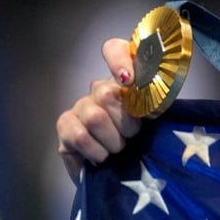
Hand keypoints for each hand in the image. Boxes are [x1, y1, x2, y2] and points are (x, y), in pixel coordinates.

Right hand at [56, 38, 141, 182]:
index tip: (129, 81)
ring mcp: (79, 106)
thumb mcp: (155, 119)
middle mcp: (98, 89)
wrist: (122, 170)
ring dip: (113, 140)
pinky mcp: (64, 126)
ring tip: (118, 148)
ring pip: (95, 118)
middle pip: (107, 93)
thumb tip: (155, 92)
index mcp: (124, 80)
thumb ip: (155, 101)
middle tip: (132, 136)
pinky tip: (102, 156)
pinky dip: (97, 151)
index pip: (114, 49)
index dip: (119, 59)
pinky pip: (80, 137)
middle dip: (127, 123)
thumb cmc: (142, 141)